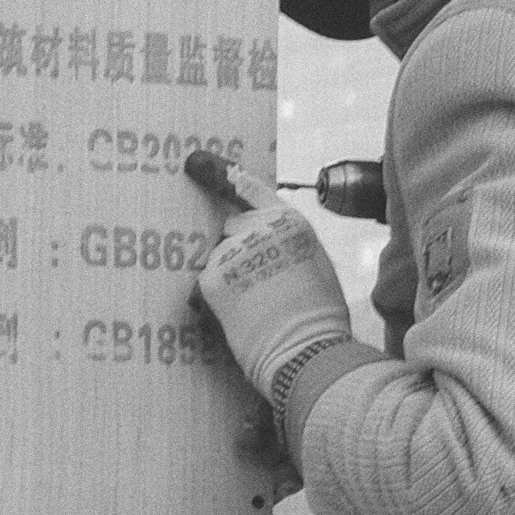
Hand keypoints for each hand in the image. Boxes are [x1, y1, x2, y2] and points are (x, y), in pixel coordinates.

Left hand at [185, 150, 355, 410]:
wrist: (308, 351)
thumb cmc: (318, 319)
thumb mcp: (313, 266)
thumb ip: (285, 246)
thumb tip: (263, 247)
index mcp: (289, 222)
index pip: (250, 189)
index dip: (222, 176)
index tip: (196, 163)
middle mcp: (258, 229)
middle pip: (230, 230)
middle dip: (235, 252)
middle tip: (258, 289)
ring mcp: (231, 253)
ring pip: (217, 262)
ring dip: (226, 281)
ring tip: (256, 311)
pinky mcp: (211, 280)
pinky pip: (205, 288)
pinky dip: (214, 304)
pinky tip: (238, 319)